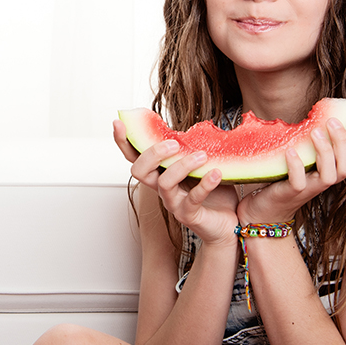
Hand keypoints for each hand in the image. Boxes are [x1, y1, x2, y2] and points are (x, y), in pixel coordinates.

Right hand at [113, 119, 238, 245]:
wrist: (227, 222)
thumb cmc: (213, 192)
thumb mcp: (201, 165)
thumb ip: (193, 149)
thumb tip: (196, 124)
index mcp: (160, 173)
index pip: (134, 157)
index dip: (123, 141)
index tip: (118, 123)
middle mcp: (161, 188)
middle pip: (139, 171)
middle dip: (152, 154)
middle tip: (174, 144)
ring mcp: (173, 202)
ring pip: (164, 183)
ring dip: (182, 166)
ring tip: (202, 156)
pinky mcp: (188, 215)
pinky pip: (192, 199)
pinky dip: (205, 184)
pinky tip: (216, 173)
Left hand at [237, 117, 345, 224]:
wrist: (266, 209)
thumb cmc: (285, 181)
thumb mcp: (301, 161)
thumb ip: (310, 145)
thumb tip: (316, 118)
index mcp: (328, 172)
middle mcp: (322, 182)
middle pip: (345, 167)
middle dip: (342, 143)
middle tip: (332, 122)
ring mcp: (308, 189)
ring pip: (327, 176)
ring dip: (324, 152)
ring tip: (315, 132)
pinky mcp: (290, 193)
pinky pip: (298, 182)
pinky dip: (296, 166)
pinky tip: (291, 151)